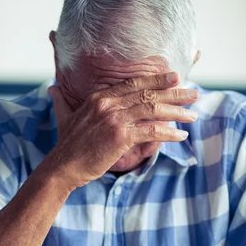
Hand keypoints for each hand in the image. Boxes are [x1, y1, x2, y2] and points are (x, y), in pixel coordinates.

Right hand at [47, 71, 197, 187]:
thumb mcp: (63, 117)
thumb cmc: (66, 146)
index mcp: (98, 97)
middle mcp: (107, 104)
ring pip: (153, 109)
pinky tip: (181, 136)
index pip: (133, 83)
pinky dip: (169, 133)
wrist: (62, 167)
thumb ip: (61, 101)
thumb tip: (52, 88)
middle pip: (148, 93)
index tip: (174, 77)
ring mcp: (114, 119)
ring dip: (177, 112)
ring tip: (192, 115)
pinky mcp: (120, 136)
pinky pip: (151, 131)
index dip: (156, 79)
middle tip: (193, 93)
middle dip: (174, 92)